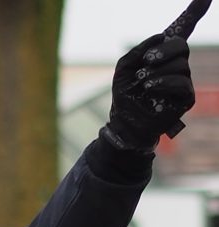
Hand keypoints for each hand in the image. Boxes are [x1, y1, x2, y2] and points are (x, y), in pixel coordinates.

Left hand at [104, 0, 210, 150]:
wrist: (125, 123)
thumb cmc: (124, 95)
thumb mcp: (124, 68)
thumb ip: (139, 50)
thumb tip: (163, 35)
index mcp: (162, 54)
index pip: (182, 29)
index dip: (194, 12)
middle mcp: (176, 64)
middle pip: (181, 45)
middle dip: (163, 51)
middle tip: (147, 62)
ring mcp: (183, 80)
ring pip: (180, 65)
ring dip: (156, 72)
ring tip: (142, 83)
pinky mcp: (186, 97)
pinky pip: (181, 82)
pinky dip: (163, 83)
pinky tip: (149, 88)